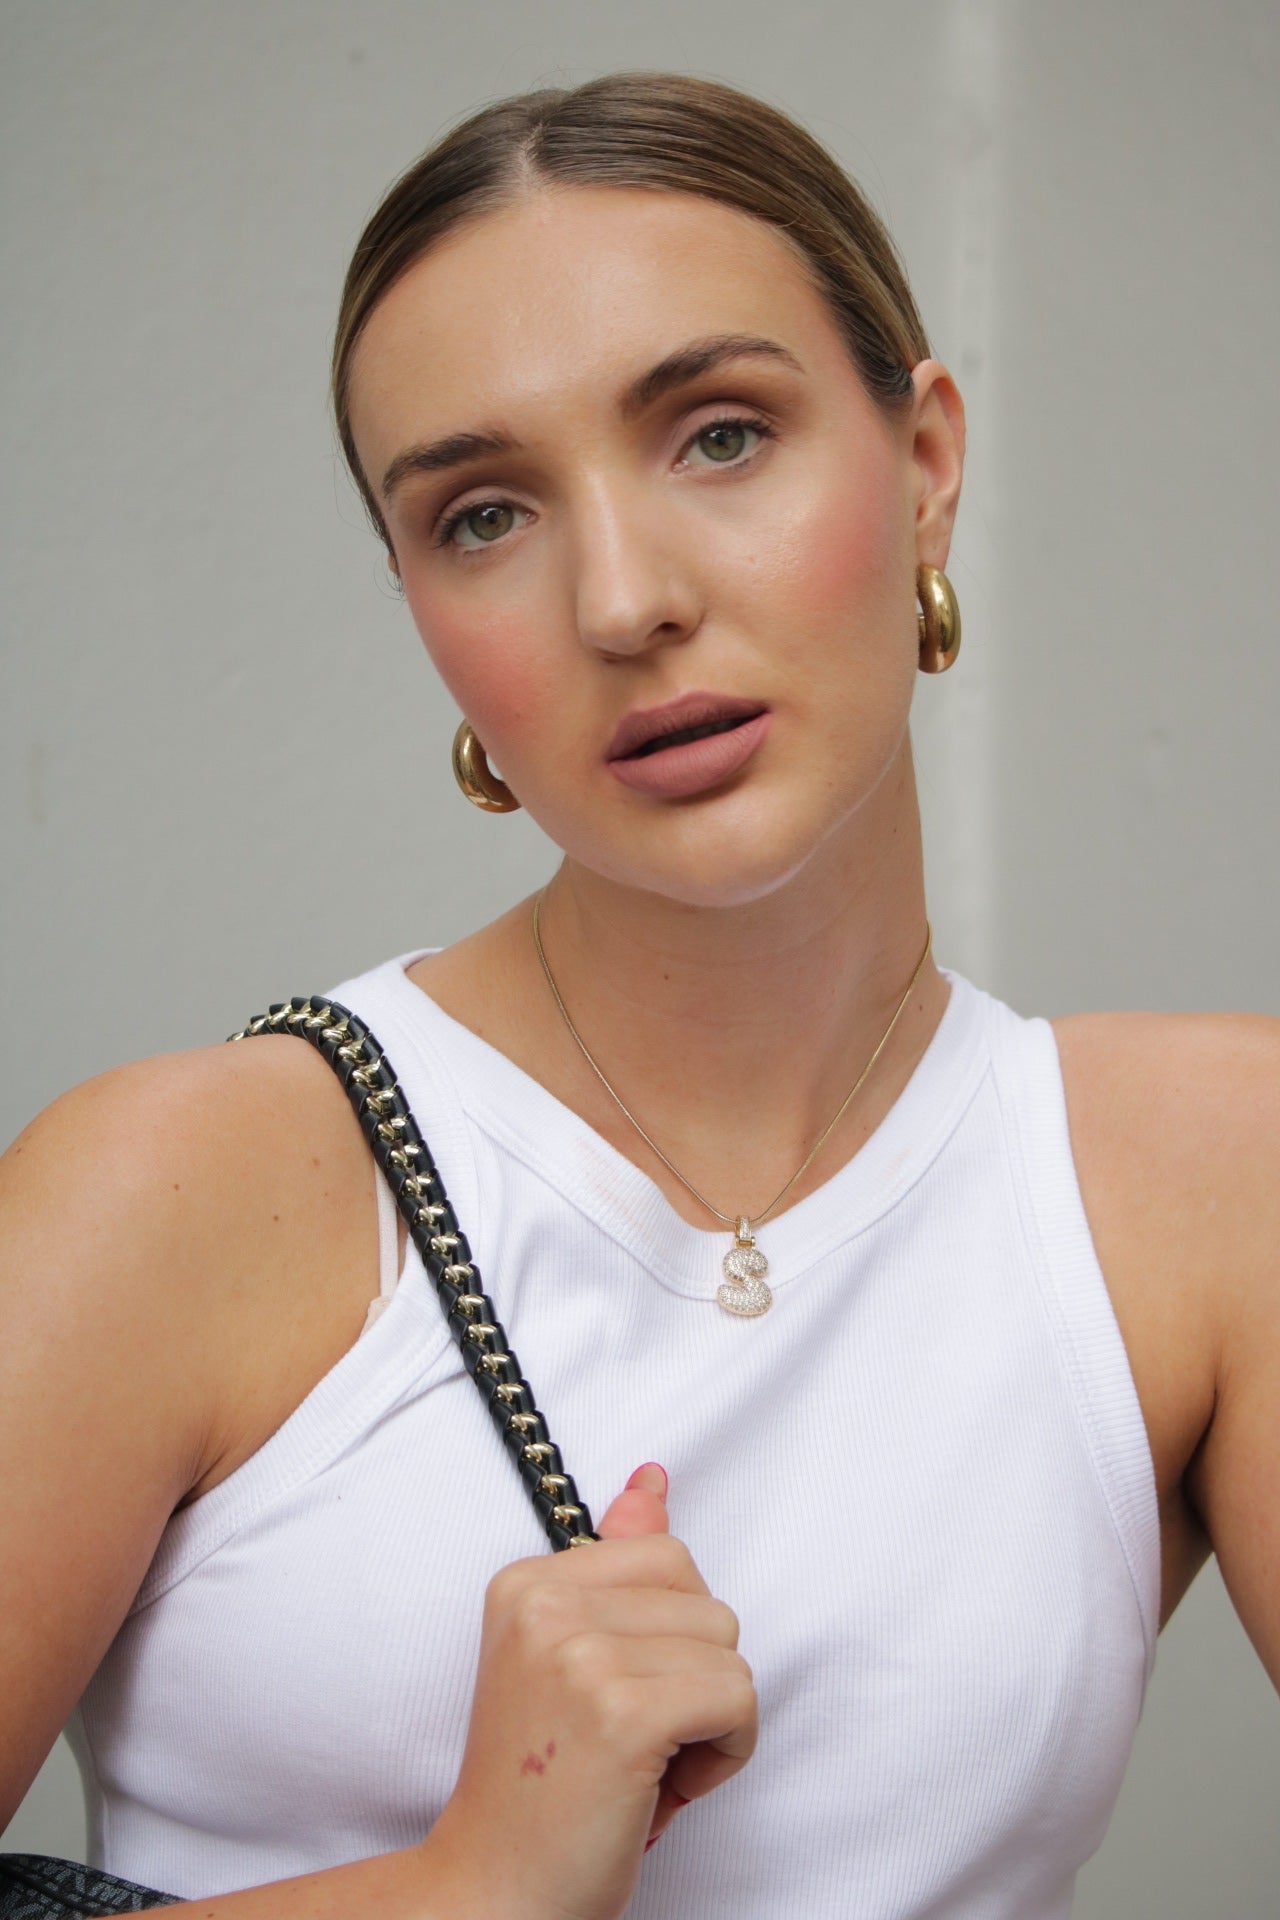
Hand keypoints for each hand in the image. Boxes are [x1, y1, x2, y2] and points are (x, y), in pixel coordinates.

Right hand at [424, 1464, 756, 1919]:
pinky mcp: (622, 1713)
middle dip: (696, 1678)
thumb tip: (653, 1480)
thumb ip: (615, 1566)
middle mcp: (545, 1604)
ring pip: (730, 1651)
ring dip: (710, 1722)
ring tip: (642, 1767)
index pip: (669, 1557)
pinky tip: (663, 1791)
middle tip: (631, 1740)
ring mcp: (581, 1655)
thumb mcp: (571, 1662)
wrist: (493, 1892)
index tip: (616, 1698)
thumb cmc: (543, 1786)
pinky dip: (724, 1754)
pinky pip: (738, 1700)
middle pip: (708, 1602)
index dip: (670, 1639)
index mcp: (526, 1581)